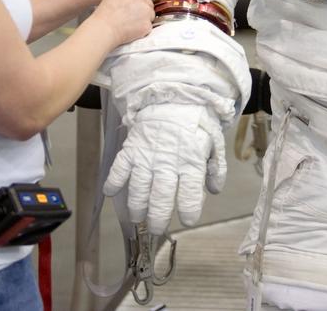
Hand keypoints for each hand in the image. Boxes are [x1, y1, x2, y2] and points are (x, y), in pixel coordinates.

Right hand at [91, 0, 154, 46]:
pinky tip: (131, 30)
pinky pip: (148, 27)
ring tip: (130, 24)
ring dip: (143, 20)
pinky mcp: (147, 23)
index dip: (139, 3)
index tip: (134, 8)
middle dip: (142, 11)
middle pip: (148, 5)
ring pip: (150, 16)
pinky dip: (142, 30)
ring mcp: (147, 11)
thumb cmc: (105, 14)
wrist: (105, 28)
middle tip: (131, 18)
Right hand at [103, 103, 225, 235]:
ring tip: (138, 217)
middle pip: (161, 197)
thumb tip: (213, 190)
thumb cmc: (195, 125)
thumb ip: (214, 169)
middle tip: (157, 228)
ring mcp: (147, 156)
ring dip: (136, 207)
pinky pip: (119, 169)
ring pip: (138, 189)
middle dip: (158, 217)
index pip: (189, 193)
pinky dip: (113, 182)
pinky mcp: (131, 149)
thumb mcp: (213, 145)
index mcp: (191, 162)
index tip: (188, 220)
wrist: (174, 98)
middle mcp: (167, 163)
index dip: (189, 211)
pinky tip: (112, 192)